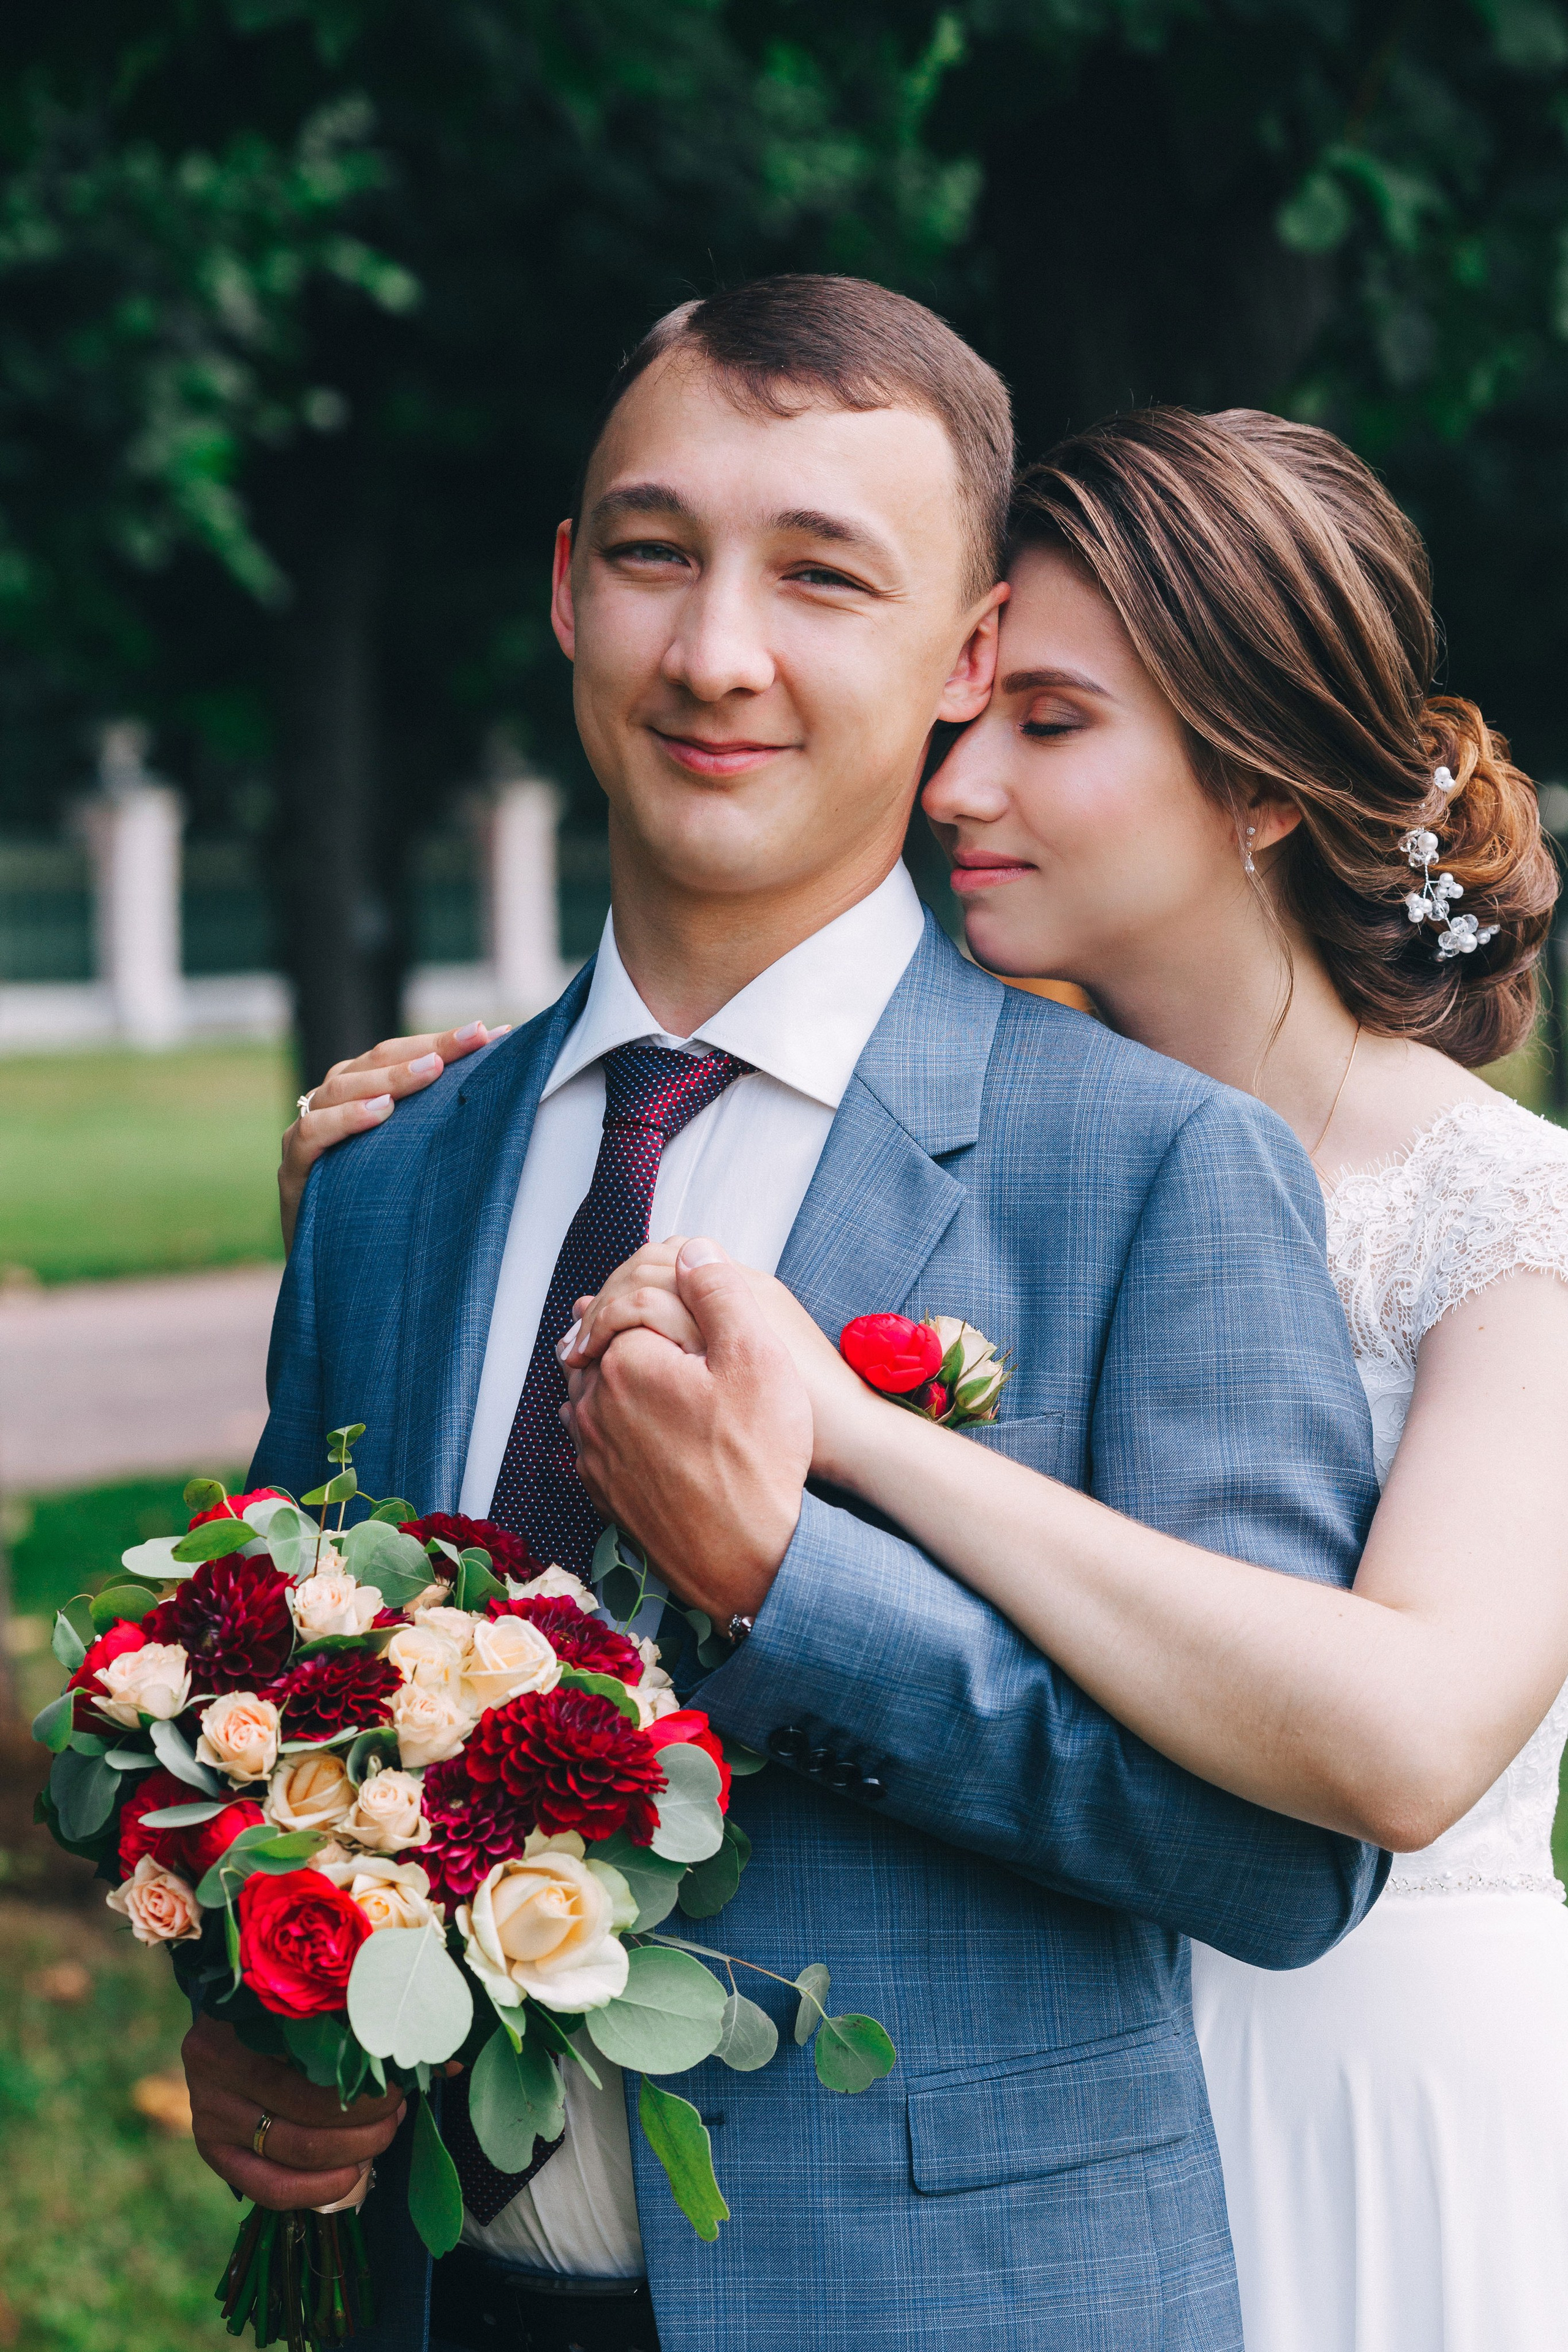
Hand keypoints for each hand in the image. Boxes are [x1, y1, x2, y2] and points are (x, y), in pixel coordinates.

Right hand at [182, 2010, 405, 2211]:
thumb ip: (370, 2026)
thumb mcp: (317, 2005)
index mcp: (244, 2013)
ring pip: (293, 2148)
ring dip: (351, 2151)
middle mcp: (215, 2062)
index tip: (399, 2079)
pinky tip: (349, 2177)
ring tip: (381, 2138)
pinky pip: (266, 2185)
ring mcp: (206, 2108)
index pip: (316, 2055)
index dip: (367, 2076)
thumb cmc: (286, 2009)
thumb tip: (452, 2063)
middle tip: (397, 2111)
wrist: (228, 2022)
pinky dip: (315, 2189)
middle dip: (367, 2119)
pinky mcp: (209, 2147)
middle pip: (308, 2107)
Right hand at [279, 1020, 506, 1251]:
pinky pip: (312, 1134)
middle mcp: (331, 1103)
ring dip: (389, 1077)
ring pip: (340, 1087)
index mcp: (361, 1094)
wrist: (332, 1272)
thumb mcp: (411, 1161)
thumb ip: (436, 1126)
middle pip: (374, 1061)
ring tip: (430, 1071)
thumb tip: (502, 1095)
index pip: (398, 1053)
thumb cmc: (380, 1208)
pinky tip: (379, 1113)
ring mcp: (306, 1134)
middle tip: (472, 1038)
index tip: (490, 1033)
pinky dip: (344, 1119)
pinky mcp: (293, 1170)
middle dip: (427, 1048)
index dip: (441, 1041)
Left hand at [563, 1239, 812, 1621]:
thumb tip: (693, 1249)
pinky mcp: (602, 1493)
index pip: (627, 1304)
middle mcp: (596, 1405)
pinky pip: (593, 1441)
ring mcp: (594, 1453)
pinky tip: (635, 1424)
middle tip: (652, 1322)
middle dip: (624, 1331)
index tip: (681, 1294)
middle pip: (601, 1347)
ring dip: (610, 1376)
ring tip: (641, 1366)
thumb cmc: (758, 1459)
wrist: (749, 1559)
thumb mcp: (757, 1357)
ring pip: (592, 1394)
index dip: (657, 1294)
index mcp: (626, 1361)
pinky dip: (610, 1423)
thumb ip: (720, 1293)